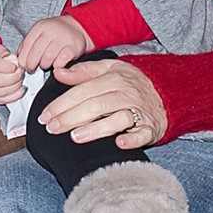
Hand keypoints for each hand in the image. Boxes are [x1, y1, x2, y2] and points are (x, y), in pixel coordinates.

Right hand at [0, 32, 24, 104]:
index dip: (10, 67)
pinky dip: (15, 96)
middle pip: (2, 81)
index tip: (15, 65)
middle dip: (16, 76)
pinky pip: (4, 100)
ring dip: (17, 86)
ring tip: (20, 79)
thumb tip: (16, 62)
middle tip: (20, 71)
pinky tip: (20, 89)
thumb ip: (7, 54)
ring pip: (4, 92)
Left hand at [17, 14, 91, 72]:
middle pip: (36, 52)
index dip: (23, 57)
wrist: (76, 28)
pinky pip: (60, 62)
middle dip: (31, 64)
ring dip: (44, 65)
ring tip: (45, 64)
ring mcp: (63, 39)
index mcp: (40, 27)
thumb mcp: (39, 32)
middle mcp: (51, 31)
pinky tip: (55, 64)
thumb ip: (28, 44)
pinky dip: (55, 66)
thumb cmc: (55, 33)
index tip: (22, 65)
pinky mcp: (72, 48)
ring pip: (47, 58)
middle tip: (32, 68)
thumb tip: (20, 60)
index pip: (27, 44)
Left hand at [36, 57, 167, 148]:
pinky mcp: (151, 128)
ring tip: (75, 137)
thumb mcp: (110, 69)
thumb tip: (59, 73)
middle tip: (52, 128)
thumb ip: (84, 71)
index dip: (62, 103)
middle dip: (70, 117)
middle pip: (95, 105)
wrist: (168, 94)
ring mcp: (139, 111)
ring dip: (96, 129)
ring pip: (117, 119)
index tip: (45, 115)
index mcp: (114, 79)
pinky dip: (132, 139)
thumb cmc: (133, 83)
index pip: (83, 91)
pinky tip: (118, 143)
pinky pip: (142, 134)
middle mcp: (126, 94)